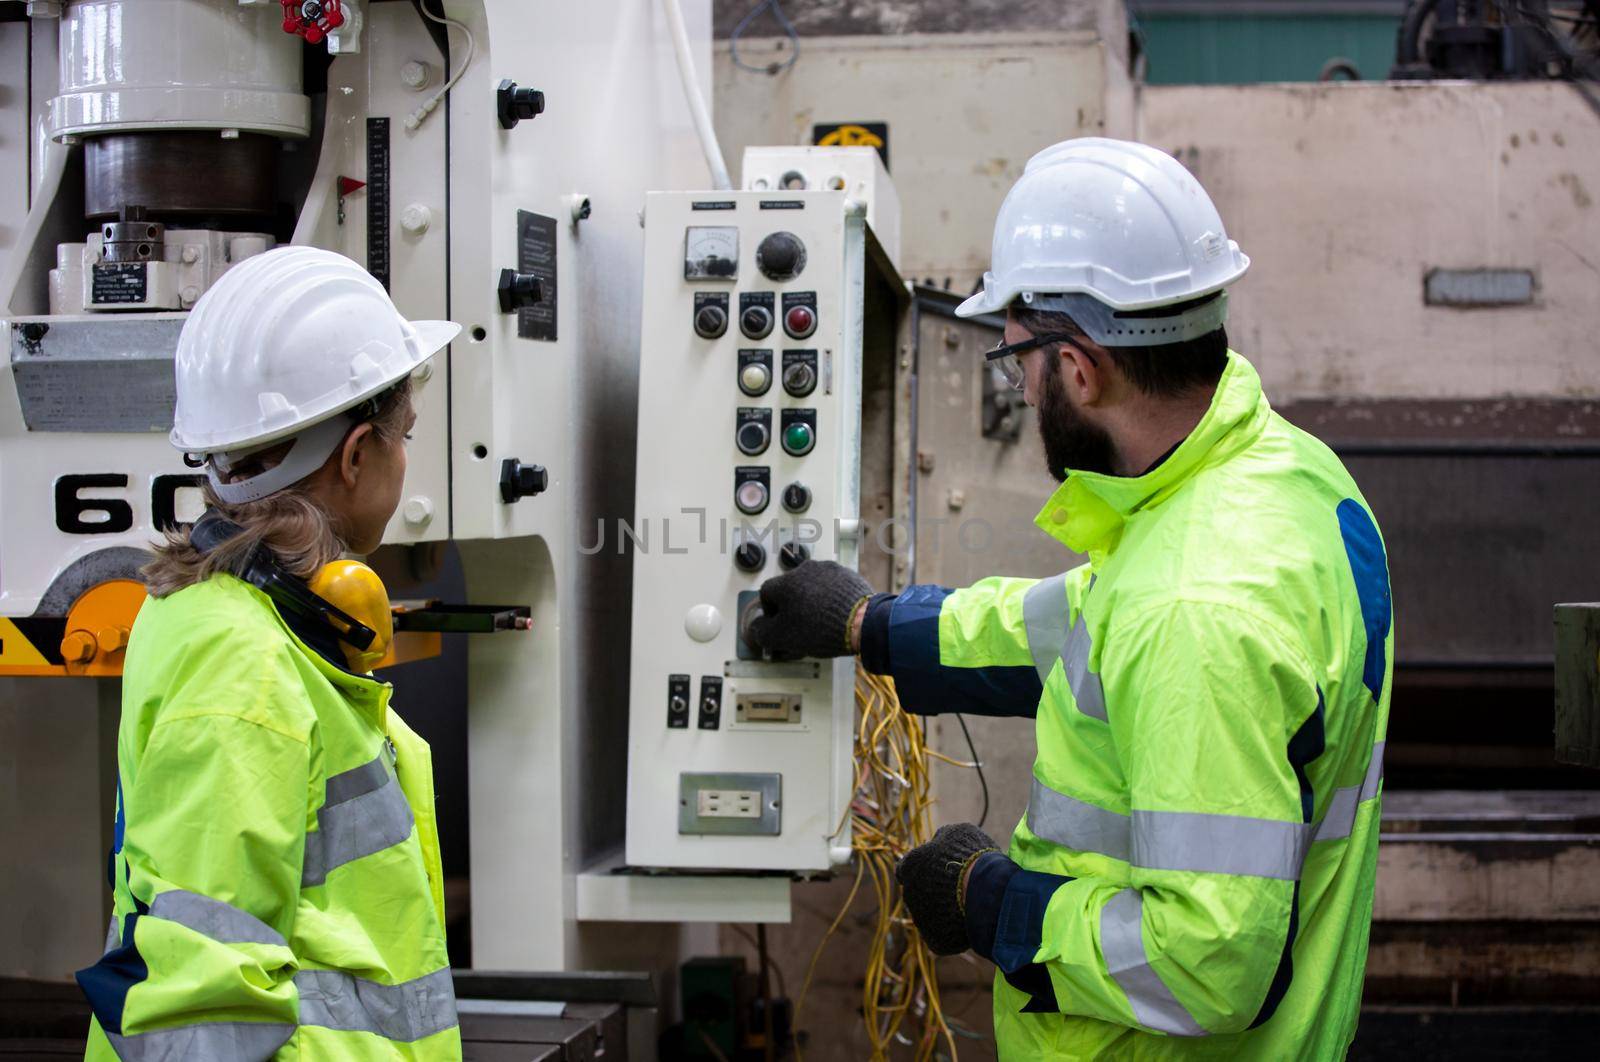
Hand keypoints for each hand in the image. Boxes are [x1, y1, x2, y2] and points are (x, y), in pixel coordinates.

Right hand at [745, 560, 872, 658]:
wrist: (861, 622)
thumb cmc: (822, 627)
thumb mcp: (782, 638)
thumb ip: (762, 632)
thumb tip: (757, 628)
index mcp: (785, 583)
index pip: (767, 594)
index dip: (771, 612)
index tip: (779, 624)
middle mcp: (805, 570)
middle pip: (790, 588)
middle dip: (792, 606)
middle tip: (801, 625)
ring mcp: (827, 570)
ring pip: (811, 585)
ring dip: (812, 600)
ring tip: (821, 620)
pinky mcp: (846, 574)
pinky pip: (831, 585)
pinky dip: (830, 597)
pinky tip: (835, 613)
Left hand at [895, 823, 1000, 954]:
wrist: (985, 892)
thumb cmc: (971, 857)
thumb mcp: (958, 833)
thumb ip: (942, 838)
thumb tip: (939, 841)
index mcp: (909, 866)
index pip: (907, 867)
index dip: (924, 867)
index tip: (940, 868)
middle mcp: (909, 894)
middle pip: (920, 893)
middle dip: (935, 891)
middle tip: (959, 887)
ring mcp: (921, 920)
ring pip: (931, 915)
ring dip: (945, 910)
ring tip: (969, 904)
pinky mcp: (935, 940)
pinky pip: (943, 934)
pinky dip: (954, 929)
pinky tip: (970, 921)